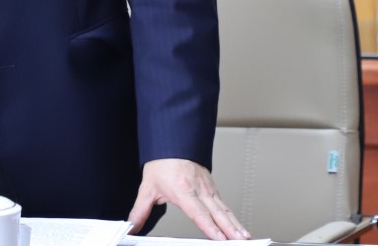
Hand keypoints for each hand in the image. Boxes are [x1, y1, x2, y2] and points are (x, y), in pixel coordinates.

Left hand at [127, 158, 248, 240]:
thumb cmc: (163, 163)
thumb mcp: (148, 188)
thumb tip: (131, 227)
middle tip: (242, 241)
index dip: (210, 227)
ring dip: (236, 224)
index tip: (220, 238)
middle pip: (218, 213)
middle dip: (231, 229)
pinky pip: (225, 205)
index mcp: (183, 191)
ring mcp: (208, 188)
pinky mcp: (212, 187)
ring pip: (225, 209)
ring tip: (246, 237)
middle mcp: (199, 190)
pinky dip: (234, 217)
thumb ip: (140, 211)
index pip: (199, 213)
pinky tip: (239, 227)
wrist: (173, 141)